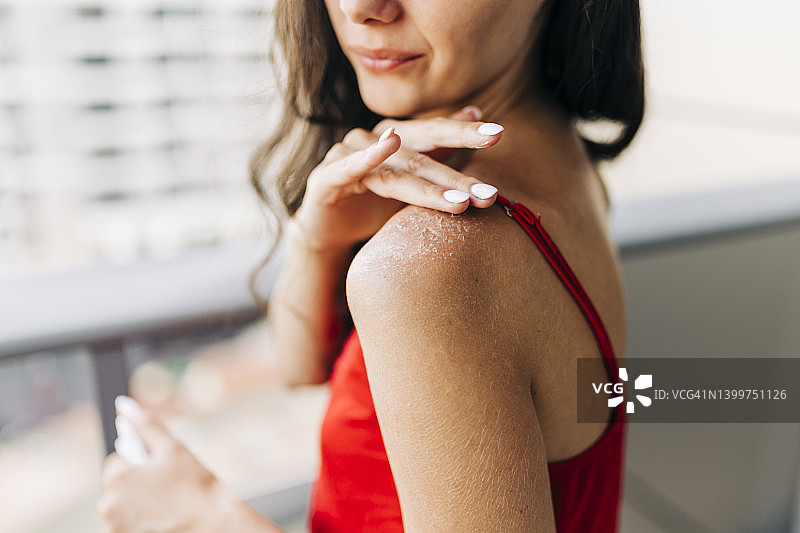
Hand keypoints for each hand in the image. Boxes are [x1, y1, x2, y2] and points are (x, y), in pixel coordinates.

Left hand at [98, 397, 239, 532]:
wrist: (212, 524)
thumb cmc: (195, 486)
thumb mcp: (173, 447)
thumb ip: (145, 424)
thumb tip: (123, 406)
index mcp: (117, 476)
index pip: (119, 459)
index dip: (142, 461)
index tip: (161, 468)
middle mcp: (109, 503)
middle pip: (119, 482)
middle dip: (139, 480)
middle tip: (167, 484)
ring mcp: (115, 525)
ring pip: (124, 503)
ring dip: (140, 500)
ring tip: (168, 502)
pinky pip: (128, 522)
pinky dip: (142, 519)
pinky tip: (163, 517)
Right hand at [291, 106, 503, 252]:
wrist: (329, 231)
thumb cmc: (374, 203)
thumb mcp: (413, 179)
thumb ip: (441, 148)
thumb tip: (476, 108)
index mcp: (397, 137)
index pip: (436, 133)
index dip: (466, 133)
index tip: (499, 133)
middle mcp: (373, 139)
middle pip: (422, 153)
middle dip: (458, 174)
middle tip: (489, 192)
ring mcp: (348, 155)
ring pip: (396, 171)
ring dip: (431, 187)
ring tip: (462, 202)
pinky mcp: (326, 177)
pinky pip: (350, 166)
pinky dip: (368, 155)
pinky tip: (389, 145)